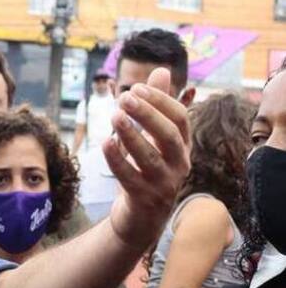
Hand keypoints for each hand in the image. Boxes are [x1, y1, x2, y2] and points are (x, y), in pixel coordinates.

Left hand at [104, 68, 190, 252]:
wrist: (141, 218)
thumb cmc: (147, 171)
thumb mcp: (153, 138)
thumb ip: (157, 106)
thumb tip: (162, 70)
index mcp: (182, 147)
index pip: (180, 119)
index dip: (160, 101)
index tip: (136, 87)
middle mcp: (179, 165)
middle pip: (168, 135)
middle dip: (148, 114)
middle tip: (125, 97)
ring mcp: (163, 184)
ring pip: (150, 157)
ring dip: (131, 134)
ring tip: (115, 116)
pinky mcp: (144, 199)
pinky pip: (130, 177)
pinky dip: (117, 159)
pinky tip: (105, 142)